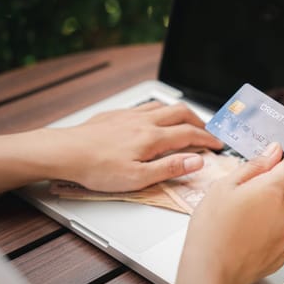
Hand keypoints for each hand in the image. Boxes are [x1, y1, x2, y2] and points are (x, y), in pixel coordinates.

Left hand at [0, 101, 222, 196]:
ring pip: (163, 105)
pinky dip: (160, 110)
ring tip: (185, 123)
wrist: (65, 151)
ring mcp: (130, 114)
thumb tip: (197, 161)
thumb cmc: (98, 168)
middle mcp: (144, 121)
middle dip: (198, 120)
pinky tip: (154, 119)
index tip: (218, 144)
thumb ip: (170, 167)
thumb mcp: (137, 177)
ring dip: (180, 113)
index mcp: (152, 137)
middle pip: (181, 112)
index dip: (208, 139)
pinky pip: (146, 106)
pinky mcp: (116, 114)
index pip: (189, 134)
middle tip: (206, 131)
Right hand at [175, 143, 283, 283]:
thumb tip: (273, 151)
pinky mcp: (281, 255)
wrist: (210, 271)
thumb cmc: (213, 228)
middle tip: (238, 200)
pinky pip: (276, 236)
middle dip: (265, 192)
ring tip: (237, 223)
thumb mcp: (225, 186)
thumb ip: (254, 165)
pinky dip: (263, 234)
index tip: (269, 165)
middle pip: (283, 193)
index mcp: (273, 191)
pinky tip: (243, 238)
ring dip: (264, 214)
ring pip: (278, 215)